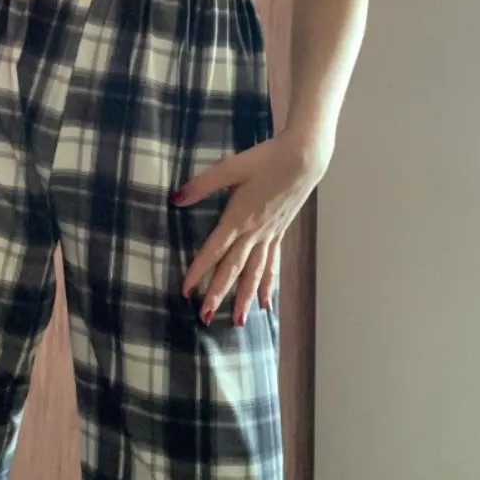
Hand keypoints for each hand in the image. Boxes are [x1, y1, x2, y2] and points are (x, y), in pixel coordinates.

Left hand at [172, 133, 328, 326]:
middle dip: (219, 294)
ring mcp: (270, 235)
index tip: (186, 291)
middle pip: (234, 269)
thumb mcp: (230, 167)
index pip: (214, 250)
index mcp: (239, 218)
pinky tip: (267, 302)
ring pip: (255, 273)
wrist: (304, 158)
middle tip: (206, 317)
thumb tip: (175, 199)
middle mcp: (255, 232)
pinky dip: (268, 284)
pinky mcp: (280, 232)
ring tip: (239, 321)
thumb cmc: (266, 159)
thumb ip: (202, 185)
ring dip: (245, 297)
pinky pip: (272, 264)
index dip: (199, 271)